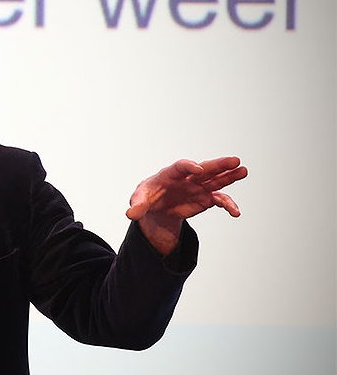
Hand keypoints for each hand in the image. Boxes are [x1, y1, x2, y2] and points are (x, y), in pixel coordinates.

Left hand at [126, 156, 247, 254]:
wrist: (155, 207)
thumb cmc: (147, 197)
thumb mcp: (139, 201)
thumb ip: (137, 206)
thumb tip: (130, 214)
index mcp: (170, 174)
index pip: (181, 167)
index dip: (190, 166)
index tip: (198, 169)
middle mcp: (188, 178)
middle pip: (205, 168)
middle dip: (219, 165)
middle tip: (234, 160)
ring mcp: (198, 187)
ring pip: (216, 180)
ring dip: (230, 176)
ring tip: (244, 171)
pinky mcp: (205, 198)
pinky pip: (218, 200)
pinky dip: (227, 204)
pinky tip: (235, 212)